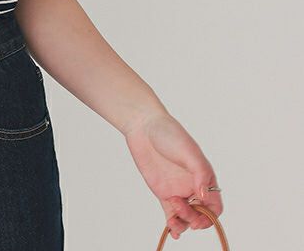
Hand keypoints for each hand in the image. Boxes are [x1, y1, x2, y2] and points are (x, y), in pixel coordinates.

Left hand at [123, 110, 223, 239]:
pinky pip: (170, 213)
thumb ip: (200, 174)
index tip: (199, 216)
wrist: (143, 126)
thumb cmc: (169, 133)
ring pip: (185, 216)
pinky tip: (172, 231)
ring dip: (183, 224)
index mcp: (203, 177)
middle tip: (180, 207)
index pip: (214, 205)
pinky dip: (173, 224)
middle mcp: (192, 186)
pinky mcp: (162, 191)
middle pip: (200, 214)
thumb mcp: (189, 151)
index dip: (211, 216)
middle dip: (193, 218)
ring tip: (173, 222)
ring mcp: (177, 190)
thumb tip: (205, 196)